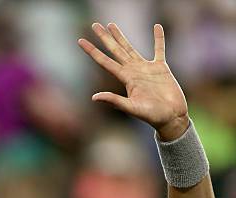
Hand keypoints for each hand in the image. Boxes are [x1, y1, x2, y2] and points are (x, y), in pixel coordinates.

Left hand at [78, 23, 188, 140]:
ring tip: (112, 25)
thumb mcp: (132, 108)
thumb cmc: (152, 116)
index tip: (80, 41)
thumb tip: (94, 97)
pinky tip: (156, 26)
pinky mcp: (161, 68)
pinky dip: (159, 38)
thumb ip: (114, 101)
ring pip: (130, 48)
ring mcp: (146, 69)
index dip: (93, 51)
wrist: (171, 117)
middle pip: (115, 51)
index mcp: (126, 79)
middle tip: (95, 25)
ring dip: (121, 37)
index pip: (105, 62)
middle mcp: (133, 72)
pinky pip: (159, 49)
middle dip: (105, 38)